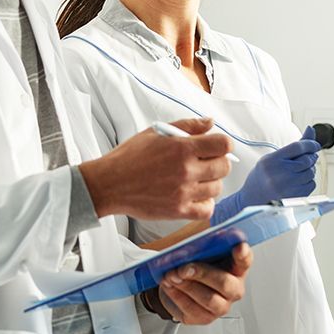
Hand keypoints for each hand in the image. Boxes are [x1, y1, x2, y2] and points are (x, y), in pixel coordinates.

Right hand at [80, 118, 231, 220]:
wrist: (110, 183)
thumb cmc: (130, 157)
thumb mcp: (156, 132)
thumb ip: (187, 126)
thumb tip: (210, 122)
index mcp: (182, 148)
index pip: (223, 145)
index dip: (224, 144)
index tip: (216, 146)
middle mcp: (186, 170)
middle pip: (224, 167)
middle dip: (218, 162)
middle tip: (205, 162)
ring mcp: (183, 192)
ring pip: (217, 188)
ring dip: (211, 182)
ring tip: (196, 179)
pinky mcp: (178, 211)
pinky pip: (207, 209)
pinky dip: (205, 203)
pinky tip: (195, 196)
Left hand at [156, 242, 251, 324]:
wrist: (178, 284)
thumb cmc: (194, 265)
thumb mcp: (199, 249)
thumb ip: (203, 242)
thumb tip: (200, 234)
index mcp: (236, 268)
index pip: (245, 260)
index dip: (243, 254)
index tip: (239, 247)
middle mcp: (233, 289)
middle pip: (225, 283)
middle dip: (202, 274)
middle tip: (184, 268)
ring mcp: (221, 305)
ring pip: (208, 299)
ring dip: (186, 286)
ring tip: (171, 276)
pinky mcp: (204, 318)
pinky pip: (192, 309)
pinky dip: (177, 295)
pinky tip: (169, 285)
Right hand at [211, 127, 320, 223]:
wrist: (254, 198)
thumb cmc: (263, 176)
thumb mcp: (273, 157)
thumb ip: (295, 145)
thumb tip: (310, 129)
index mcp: (272, 161)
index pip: (298, 147)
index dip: (310, 143)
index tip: (314, 145)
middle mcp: (280, 173)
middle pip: (307, 160)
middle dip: (311, 157)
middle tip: (307, 157)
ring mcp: (288, 187)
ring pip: (311, 172)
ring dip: (310, 169)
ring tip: (298, 171)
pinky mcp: (295, 197)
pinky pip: (311, 184)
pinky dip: (308, 180)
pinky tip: (298, 181)